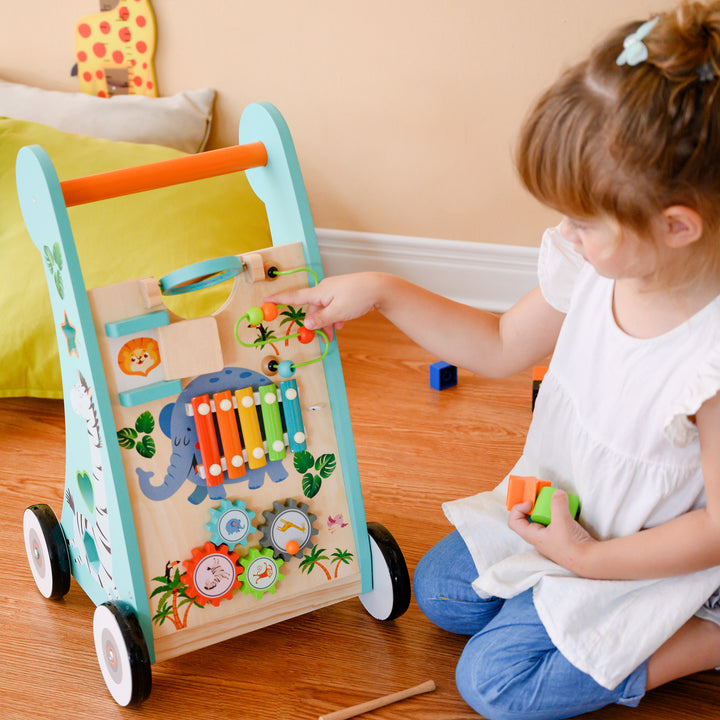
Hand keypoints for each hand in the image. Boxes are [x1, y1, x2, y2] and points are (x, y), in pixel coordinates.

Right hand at [265, 272, 384, 338]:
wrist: (379, 287)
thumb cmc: (358, 297)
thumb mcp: (338, 313)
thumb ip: (321, 320)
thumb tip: (306, 324)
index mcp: (319, 292)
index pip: (294, 296)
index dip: (278, 300)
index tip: (265, 300)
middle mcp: (324, 289)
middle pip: (312, 309)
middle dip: (316, 324)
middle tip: (324, 338)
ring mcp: (334, 290)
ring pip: (324, 309)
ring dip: (327, 322)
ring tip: (335, 333)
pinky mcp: (342, 293)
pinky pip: (333, 306)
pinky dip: (334, 316)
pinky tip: (342, 324)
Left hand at [508, 490, 595, 574]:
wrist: (590, 561)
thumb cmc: (572, 546)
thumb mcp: (562, 520)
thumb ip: (558, 504)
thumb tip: (557, 493)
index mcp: (533, 536)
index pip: (514, 522)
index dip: (518, 509)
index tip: (530, 502)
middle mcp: (539, 539)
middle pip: (529, 519)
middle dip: (535, 506)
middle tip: (543, 498)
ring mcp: (550, 540)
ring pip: (543, 521)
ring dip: (547, 510)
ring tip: (556, 503)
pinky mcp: (562, 539)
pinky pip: (555, 524)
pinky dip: (558, 516)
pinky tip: (567, 511)